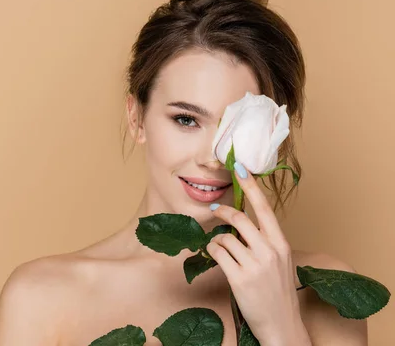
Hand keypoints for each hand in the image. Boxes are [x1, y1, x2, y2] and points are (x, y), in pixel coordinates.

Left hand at [206, 161, 310, 344]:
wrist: (282, 326)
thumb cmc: (278, 293)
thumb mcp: (279, 262)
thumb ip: (265, 242)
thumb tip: (241, 224)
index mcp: (281, 244)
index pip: (266, 209)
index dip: (252, 187)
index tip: (241, 168)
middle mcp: (270, 251)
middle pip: (241, 218)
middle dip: (224, 210)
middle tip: (216, 209)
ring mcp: (255, 265)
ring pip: (224, 238)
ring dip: (217, 240)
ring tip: (220, 249)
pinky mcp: (239, 278)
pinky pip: (217, 254)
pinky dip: (212, 252)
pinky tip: (216, 258)